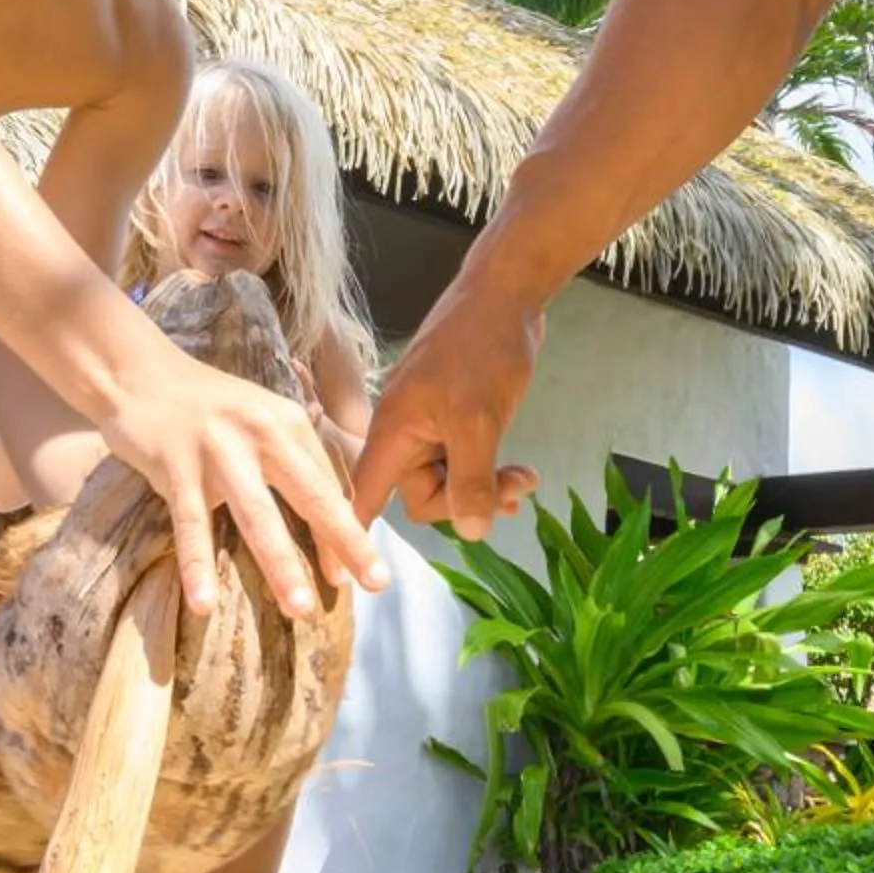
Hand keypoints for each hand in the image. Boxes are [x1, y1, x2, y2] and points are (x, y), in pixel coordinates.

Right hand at [100, 351, 385, 619]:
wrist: (138, 374)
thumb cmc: (207, 406)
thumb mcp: (260, 418)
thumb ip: (290, 457)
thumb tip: (330, 514)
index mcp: (288, 422)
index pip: (327, 484)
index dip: (347, 531)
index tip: (363, 574)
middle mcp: (261, 432)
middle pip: (311, 495)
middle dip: (343, 542)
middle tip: (374, 585)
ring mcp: (218, 449)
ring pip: (257, 515)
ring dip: (281, 564)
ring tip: (301, 609)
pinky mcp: (176, 466)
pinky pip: (190, 524)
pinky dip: (197, 565)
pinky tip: (204, 603)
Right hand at [352, 277, 543, 538]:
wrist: (507, 294)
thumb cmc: (483, 349)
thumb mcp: (479, 420)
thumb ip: (471, 481)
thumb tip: (472, 532)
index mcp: (392, 433)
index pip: (361, 499)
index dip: (352, 538)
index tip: (348, 578)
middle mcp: (403, 433)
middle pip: (420, 497)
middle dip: (466, 502)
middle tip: (513, 489)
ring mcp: (429, 424)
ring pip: (449, 480)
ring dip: (486, 486)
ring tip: (525, 479)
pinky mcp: (455, 417)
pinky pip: (464, 461)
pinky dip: (489, 471)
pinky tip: (519, 472)